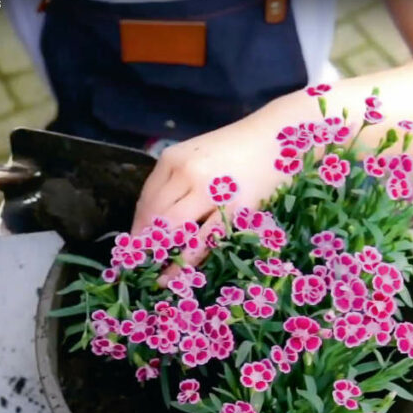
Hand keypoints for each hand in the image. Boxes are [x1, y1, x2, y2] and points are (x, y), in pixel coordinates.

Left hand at [131, 115, 288, 271]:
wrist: (279, 135)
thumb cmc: (238, 148)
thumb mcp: (198, 155)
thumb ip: (176, 181)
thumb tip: (155, 223)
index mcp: (174, 159)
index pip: (146, 201)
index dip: (137, 230)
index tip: (133, 250)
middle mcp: (187, 173)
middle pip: (155, 217)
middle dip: (145, 246)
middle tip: (141, 269)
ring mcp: (211, 191)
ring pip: (174, 230)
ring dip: (162, 257)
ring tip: (157, 278)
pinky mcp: (236, 208)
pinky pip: (204, 241)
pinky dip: (188, 261)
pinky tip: (180, 274)